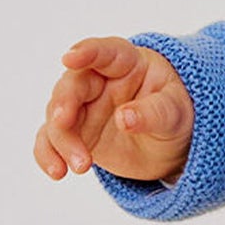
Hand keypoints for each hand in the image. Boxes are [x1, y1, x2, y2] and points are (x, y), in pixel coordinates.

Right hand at [34, 36, 193, 185]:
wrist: (171, 144)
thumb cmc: (175, 113)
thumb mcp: (176, 112)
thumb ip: (154, 112)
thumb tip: (124, 118)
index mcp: (127, 63)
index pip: (105, 52)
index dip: (87, 52)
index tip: (69, 58)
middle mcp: (98, 82)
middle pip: (72, 86)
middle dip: (64, 104)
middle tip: (63, 122)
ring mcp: (83, 108)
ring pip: (58, 117)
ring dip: (62, 141)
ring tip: (82, 166)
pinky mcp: (74, 133)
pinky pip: (52, 141)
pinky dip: (48, 155)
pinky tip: (56, 171)